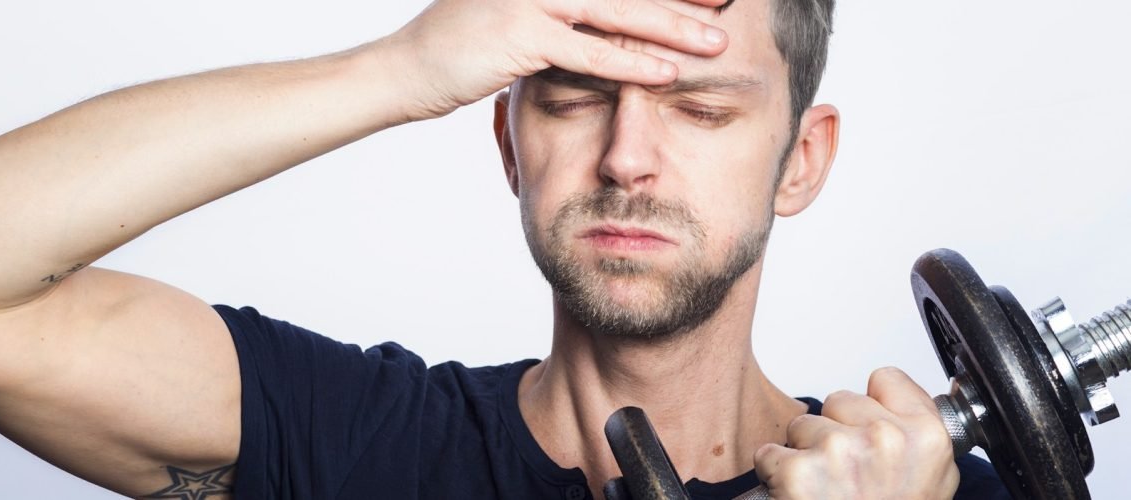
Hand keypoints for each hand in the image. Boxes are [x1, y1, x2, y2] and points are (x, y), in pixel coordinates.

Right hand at [384, 0, 730, 119]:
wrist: (407, 68)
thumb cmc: (464, 43)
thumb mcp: (516, 10)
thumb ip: (562, 8)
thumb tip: (603, 13)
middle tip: (730, 1)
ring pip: (618, 11)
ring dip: (672, 27)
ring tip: (716, 44)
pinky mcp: (520, 35)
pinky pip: (588, 52)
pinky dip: (630, 64)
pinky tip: (667, 74)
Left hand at [753, 367, 958, 499]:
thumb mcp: (932, 481)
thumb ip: (918, 433)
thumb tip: (893, 397)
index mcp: (927, 438)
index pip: (887, 378)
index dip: (873, 405)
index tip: (872, 430)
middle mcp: (887, 439)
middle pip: (839, 400)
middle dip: (836, 432)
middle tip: (849, 476)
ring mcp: (841, 452)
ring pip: (802, 425)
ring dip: (805, 454)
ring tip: (826, 492)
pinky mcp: (799, 472)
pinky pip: (770, 452)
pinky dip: (775, 476)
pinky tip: (800, 499)